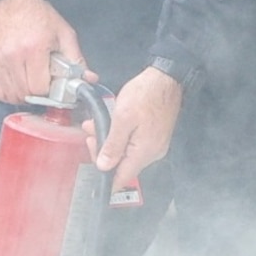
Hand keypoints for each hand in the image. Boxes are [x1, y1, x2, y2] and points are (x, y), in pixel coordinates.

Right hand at [0, 0, 81, 104]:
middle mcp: (13, 56)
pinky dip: (9, 93)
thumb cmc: (40, 15)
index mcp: (34, 49)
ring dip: (24, 96)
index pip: (39, 88)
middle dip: (38, 95)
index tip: (53, 86)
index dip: (49, 91)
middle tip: (45, 86)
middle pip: (25, 94)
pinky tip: (19, 85)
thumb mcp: (64, 34)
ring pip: (11, 95)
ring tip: (32, 85)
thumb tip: (88, 79)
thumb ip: (76, 59)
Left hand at [92, 66, 181, 191]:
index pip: (123, 177)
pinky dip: (120, 135)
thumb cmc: (144, 95)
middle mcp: (152, 153)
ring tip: (94, 125)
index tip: (92, 167)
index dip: (106, 177)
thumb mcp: (123, 118)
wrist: (165, 78)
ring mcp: (155, 144)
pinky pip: (134, 142)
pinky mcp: (155, 135)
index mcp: (144, 152)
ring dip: (109, 140)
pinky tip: (110, 123)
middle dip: (103, 151)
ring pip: (127, 152)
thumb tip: (104, 167)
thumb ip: (113, 145)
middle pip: (123, 165)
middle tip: (90, 135)